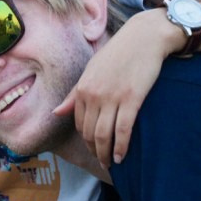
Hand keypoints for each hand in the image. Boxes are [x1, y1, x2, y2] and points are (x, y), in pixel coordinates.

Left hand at [54, 10, 172, 166]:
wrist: (144, 37)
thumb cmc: (119, 52)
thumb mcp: (92, 70)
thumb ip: (75, 94)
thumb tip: (56, 113)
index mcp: (82, 88)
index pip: (79, 123)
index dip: (85, 140)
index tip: (94, 149)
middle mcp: (94, 94)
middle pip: (90, 133)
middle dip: (95, 151)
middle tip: (102, 161)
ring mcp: (112, 97)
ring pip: (104, 135)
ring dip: (106, 154)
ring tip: (110, 163)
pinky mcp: (132, 100)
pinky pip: (123, 131)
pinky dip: (121, 147)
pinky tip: (121, 157)